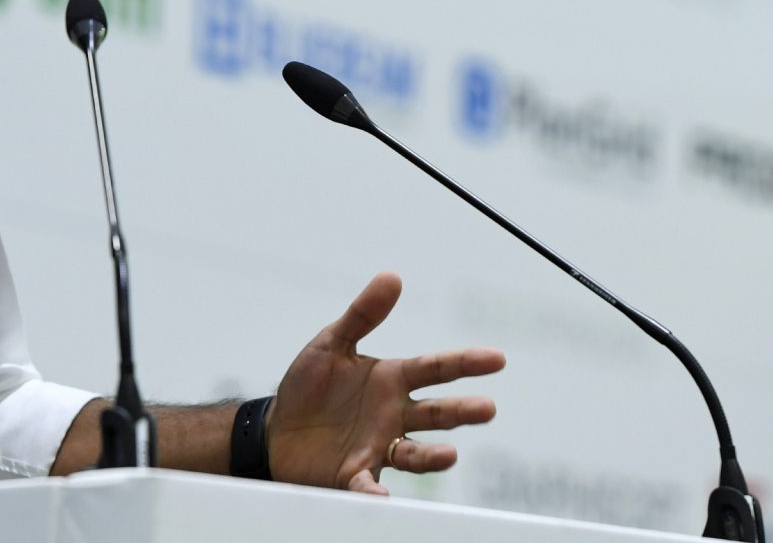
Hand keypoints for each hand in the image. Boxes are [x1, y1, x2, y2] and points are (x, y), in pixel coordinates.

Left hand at [266, 272, 503, 494]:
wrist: (275, 431)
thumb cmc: (308, 388)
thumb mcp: (331, 343)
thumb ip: (362, 314)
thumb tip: (392, 277)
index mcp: (391, 380)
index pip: (435, 369)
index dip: (466, 363)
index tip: (497, 359)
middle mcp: (393, 415)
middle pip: (435, 413)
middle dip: (462, 411)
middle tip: (487, 408)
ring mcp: (377, 446)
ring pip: (412, 453)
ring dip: (432, 456)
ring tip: (450, 455)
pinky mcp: (353, 474)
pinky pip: (366, 484)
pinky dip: (373, 491)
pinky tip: (379, 495)